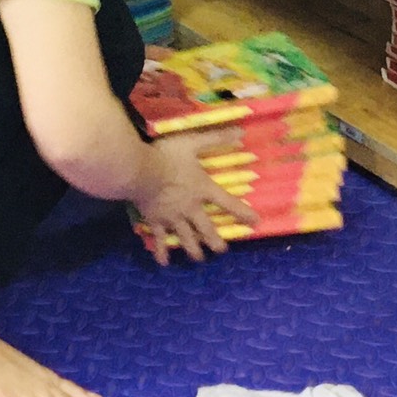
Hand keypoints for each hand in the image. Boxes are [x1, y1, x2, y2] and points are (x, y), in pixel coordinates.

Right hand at [135, 132, 257, 266]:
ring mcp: (173, 218)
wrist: (140, 172)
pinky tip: (164, 263)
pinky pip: (160, 240)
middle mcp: (191, 208)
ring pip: (186, 238)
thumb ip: (215, 138)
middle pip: (207, 229)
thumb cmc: (167, 156)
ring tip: (199, 259)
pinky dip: (162, 252)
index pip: (228, 203)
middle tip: (222, 251)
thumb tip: (241, 133)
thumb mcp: (193, 142)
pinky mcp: (156, 222)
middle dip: (216, 241)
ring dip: (194, 250)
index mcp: (202, 190)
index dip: (242, 212)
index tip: (256, 222)